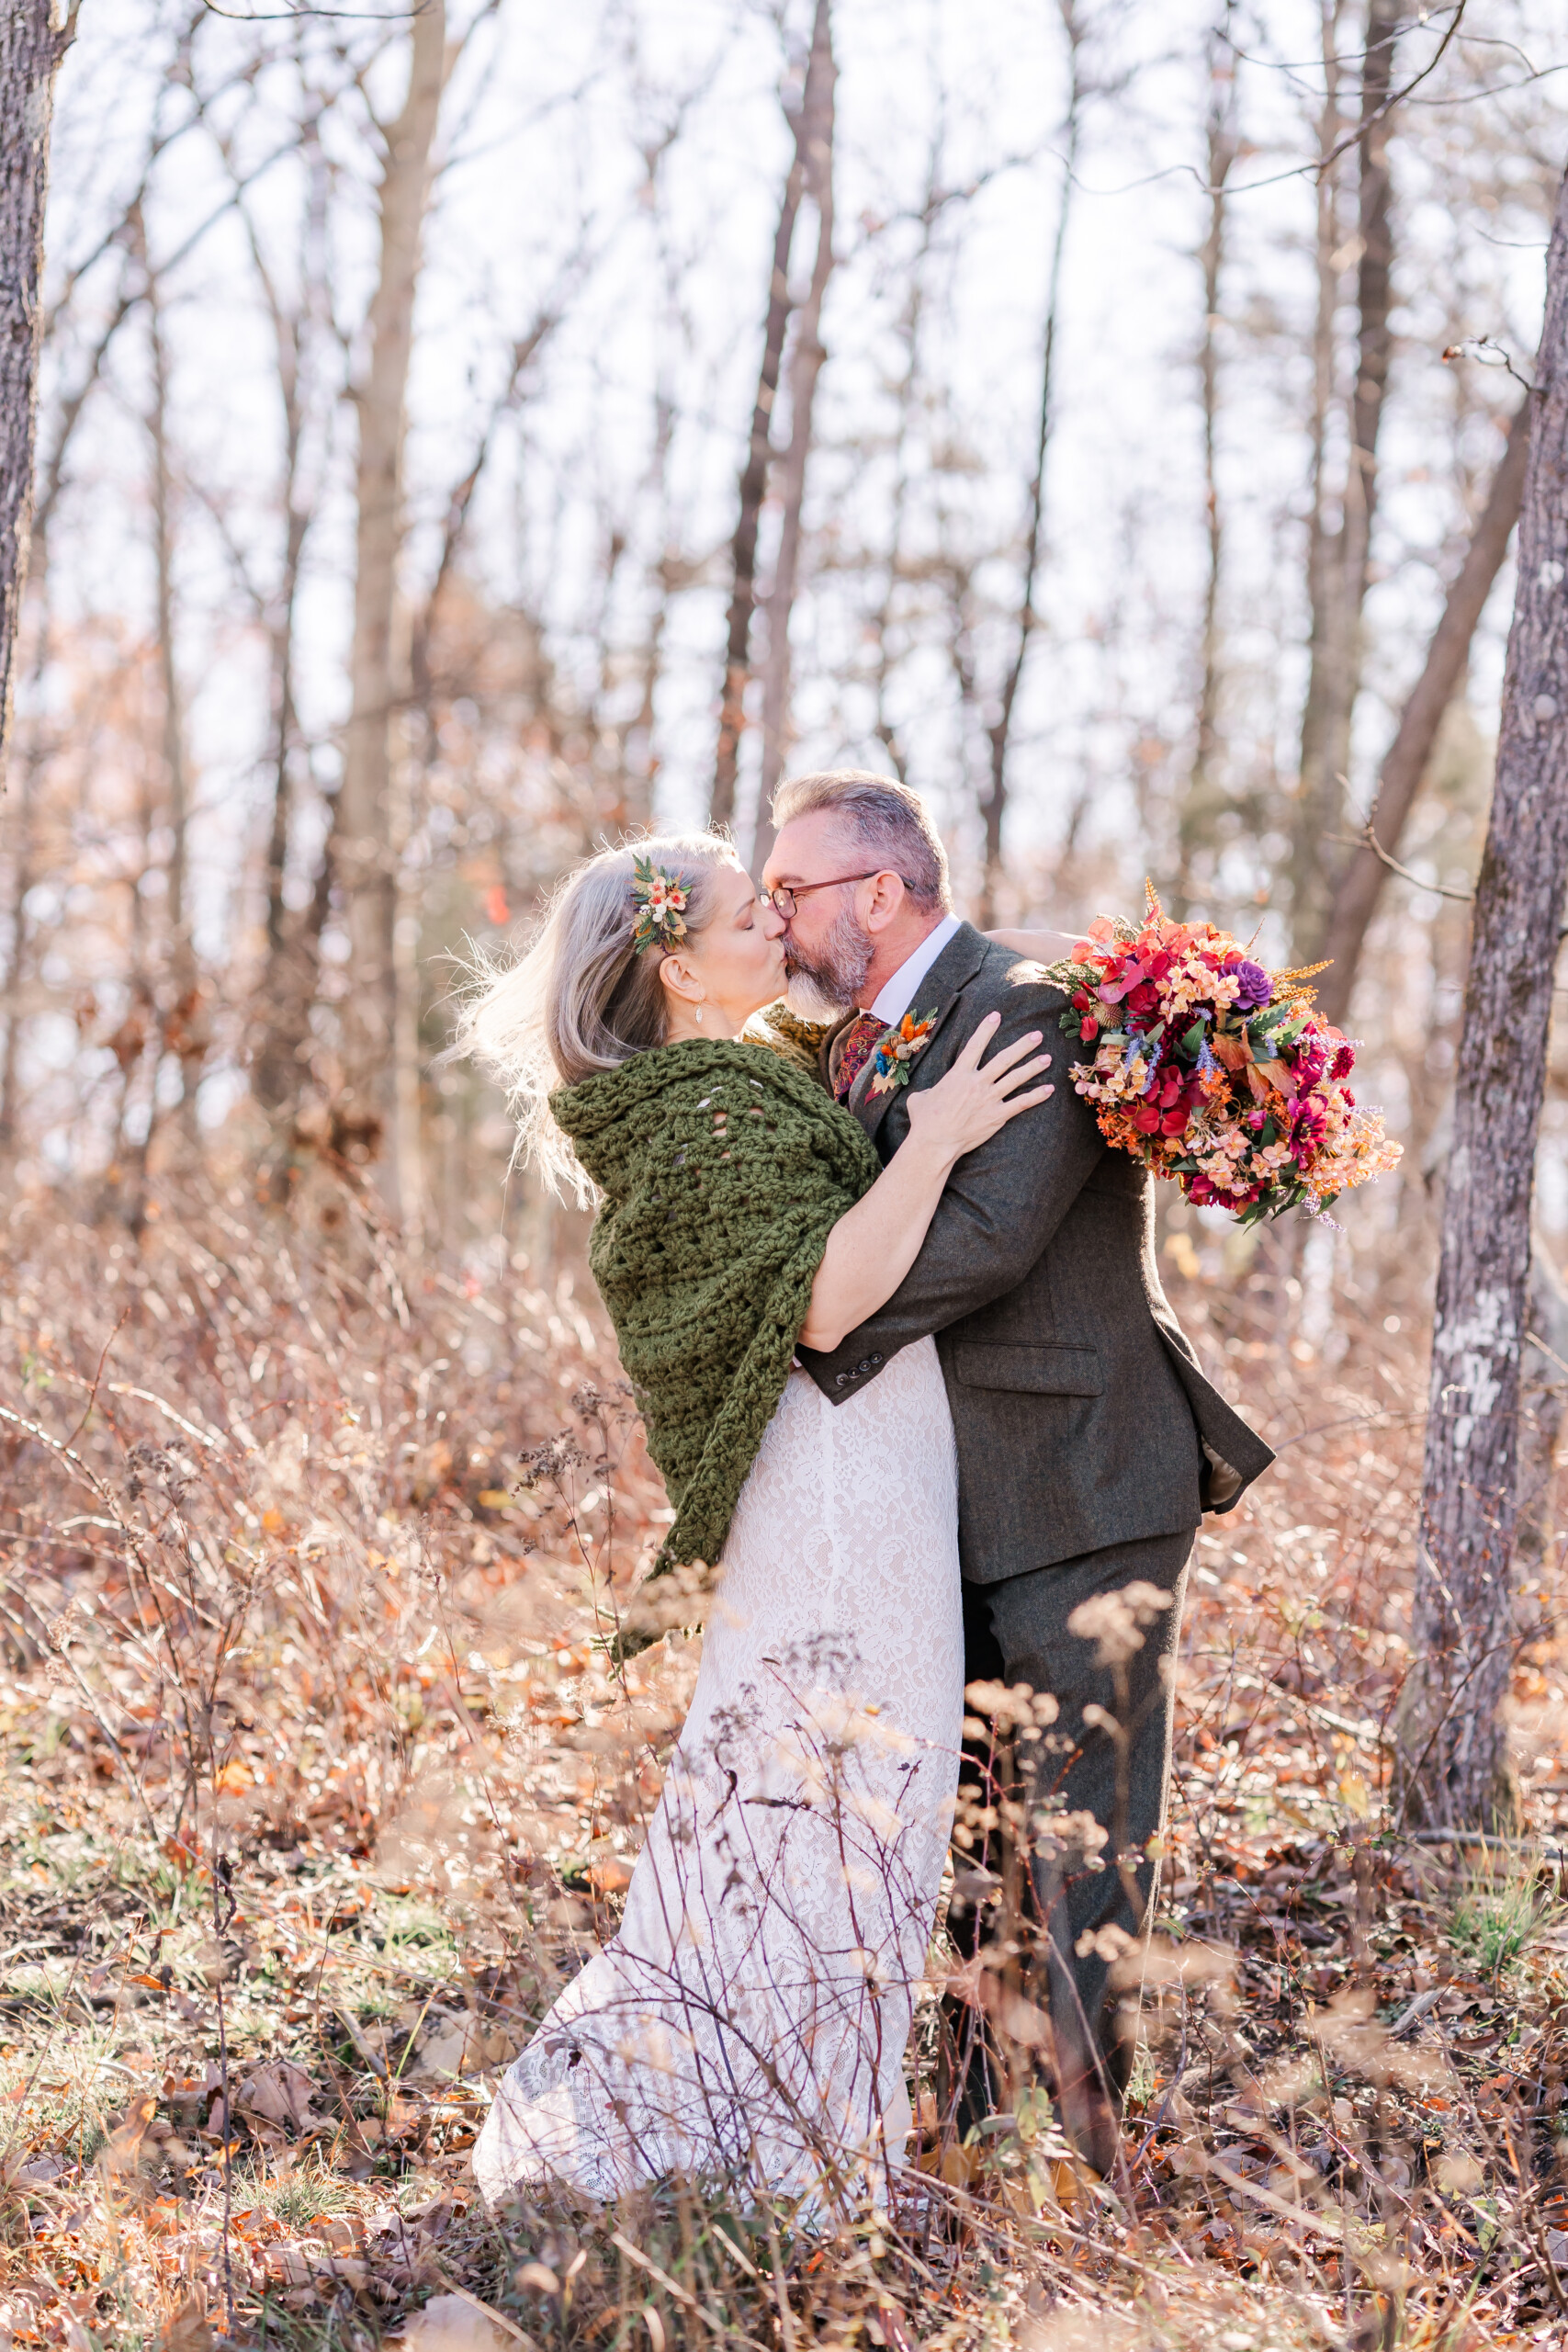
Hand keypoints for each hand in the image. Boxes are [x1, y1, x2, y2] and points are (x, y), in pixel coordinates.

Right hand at [904, 1010, 1052, 1163]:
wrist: (935, 1143)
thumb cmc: (925, 1121)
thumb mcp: (919, 1098)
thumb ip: (928, 1090)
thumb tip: (929, 1093)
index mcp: (958, 1074)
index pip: (975, 1046)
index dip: (986, 1029)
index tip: (997, 1016)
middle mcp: (977, 1083)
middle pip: (1004, 1059)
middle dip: (1022, 1045)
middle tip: (1037, 1035)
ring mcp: (989, 1099)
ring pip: (1016, 1078)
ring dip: (1033, 1067)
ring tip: (1047, 1058)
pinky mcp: (997, 1116)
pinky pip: (1021, 1104)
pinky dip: (1036, 1096)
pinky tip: (1049, 1090)